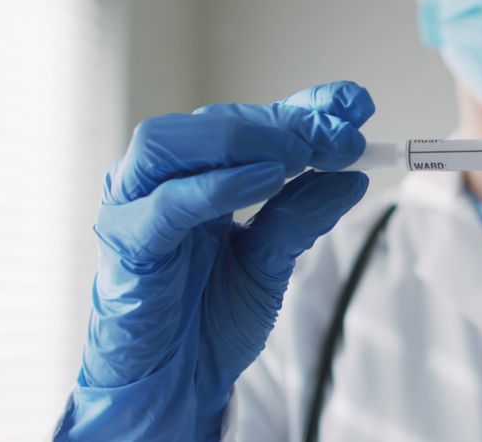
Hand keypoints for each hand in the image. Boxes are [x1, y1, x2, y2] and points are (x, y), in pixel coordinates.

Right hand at [57, 82, 373, 440]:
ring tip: (300, 155)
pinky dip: (216, 187)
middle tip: (340, 137)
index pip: (252, 120)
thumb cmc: (212, 315)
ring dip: (242, 140)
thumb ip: (302, 215)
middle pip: (217, 123)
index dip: (303, 106)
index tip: (356, 103)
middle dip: (286, 123)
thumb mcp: (273, 259)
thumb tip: (352, 177)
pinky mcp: (125, 243)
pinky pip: (164, 204)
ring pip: (171, 142)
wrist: (179, 379)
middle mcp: (163, 178)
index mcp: (202, 174)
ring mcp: (136, 205)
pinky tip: (266, 180)